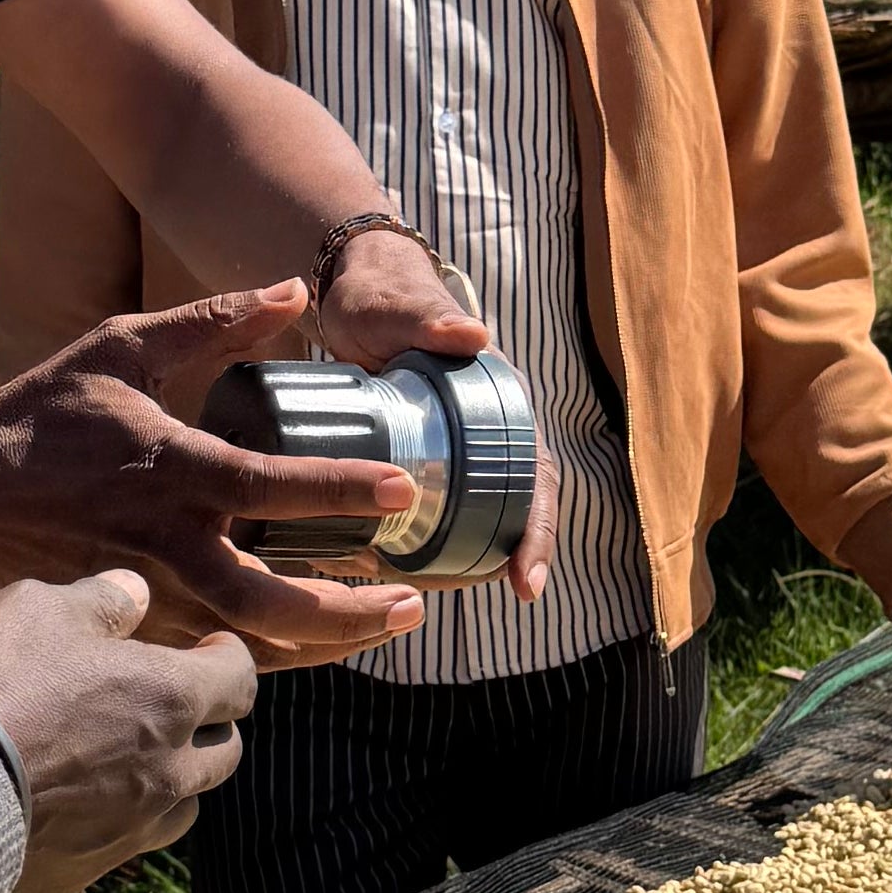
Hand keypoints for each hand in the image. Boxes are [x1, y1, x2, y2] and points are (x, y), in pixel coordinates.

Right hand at [0, 287, 424, 663]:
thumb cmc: (44, 413)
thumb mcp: (122, 349)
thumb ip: (212, 323)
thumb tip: (293, 290)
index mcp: (169, 470)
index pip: (269, 487)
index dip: (340, 490)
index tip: (402, 489)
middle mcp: (164, 544)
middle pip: (271, 603)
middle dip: (348, 612)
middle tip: (412, 600)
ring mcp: (148, 595)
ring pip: (250, 643)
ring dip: (326, 642)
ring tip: (387, 622)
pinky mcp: (135, 623)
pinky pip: (217, 650)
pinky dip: (276, 651)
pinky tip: (321, 637)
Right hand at [0, 572, 260, 892]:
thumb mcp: (40, 610)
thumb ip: (101, 601)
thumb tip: (136, 593)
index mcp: (171, 699)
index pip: (239, 679)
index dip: (227, 658)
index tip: (210, 648)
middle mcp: (169, 771)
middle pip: (226, 750)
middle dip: (210, 722)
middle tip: (174, 703)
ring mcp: (131, 830)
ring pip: (185, 806)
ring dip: (174, 779)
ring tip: (135, 758)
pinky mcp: (86, 871)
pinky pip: (124, 844)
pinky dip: (117, 820)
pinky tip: (78, 802)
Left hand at [317, 222, 555, 600]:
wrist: (353, 295)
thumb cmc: (384, 299)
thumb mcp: (404, 311)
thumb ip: (434, 321)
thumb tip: (475, 337)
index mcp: (500, 404)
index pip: (537, 476)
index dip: (538, 528)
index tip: (526, 579)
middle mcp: (488, 432)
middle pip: (516, 506)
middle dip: (515, 555)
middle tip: (510, 596)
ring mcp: (456, 448)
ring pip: (478, 514)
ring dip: (471, 558)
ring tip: (443, 595)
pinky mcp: (421, 457)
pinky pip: (438, 508)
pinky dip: (429, 543)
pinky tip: (402, 574)